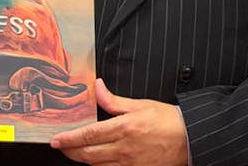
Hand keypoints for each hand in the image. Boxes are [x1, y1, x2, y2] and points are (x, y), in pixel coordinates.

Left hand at [50, 79, 187, 165]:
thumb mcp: (140, 104)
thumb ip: (114, 100)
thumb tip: (98, 88)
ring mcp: (130, 163)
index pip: (88, 135)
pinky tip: (96, 160)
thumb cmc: (168, 120)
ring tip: (76, 151)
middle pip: (88, 154)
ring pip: (97, 165)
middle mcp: (124, 148)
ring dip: (83, 159)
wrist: (191, 138)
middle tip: (61, 146)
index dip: (69, 139)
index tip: (56, 139)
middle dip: (70, 151)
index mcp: (124, 128)